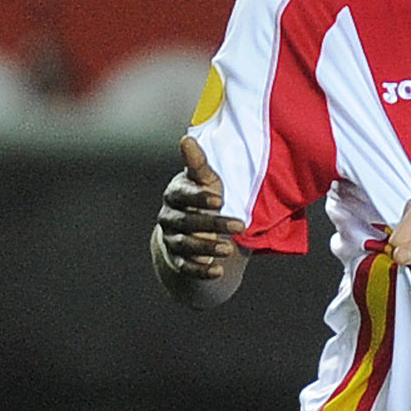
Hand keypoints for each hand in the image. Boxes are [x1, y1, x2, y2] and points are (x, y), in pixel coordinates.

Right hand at [155, 135, 244, 278]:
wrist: (193, 224)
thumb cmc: (203, 194)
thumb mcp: (204, 179)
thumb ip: (197, 163)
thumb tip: (186, 138)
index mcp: (175, 193)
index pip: (182, 195)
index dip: (199, 197)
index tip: (220, 200)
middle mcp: (169, 216)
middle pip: (188, 221)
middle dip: (214, 224)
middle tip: (240, 225)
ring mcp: (172, 238)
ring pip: (186, 244)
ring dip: (207, 248)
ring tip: (229, 249)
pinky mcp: (177, 258)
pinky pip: (186, 266)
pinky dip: (201, 270)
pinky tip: (218, 272)